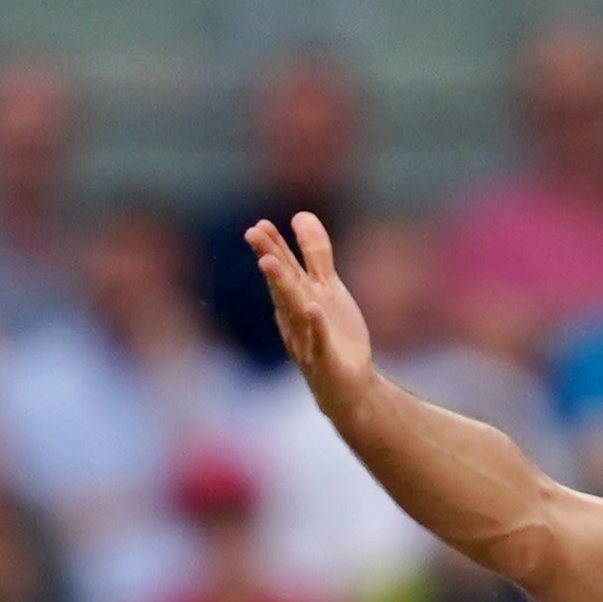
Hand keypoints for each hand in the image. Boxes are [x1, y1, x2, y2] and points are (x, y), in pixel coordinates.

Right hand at [243, 210, 377, 420]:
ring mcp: (308, 340)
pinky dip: (316, 326)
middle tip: (254, 234)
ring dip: (281, 287)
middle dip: (269, 259)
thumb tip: (300, 215)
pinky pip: (319, 342)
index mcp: (296, 298)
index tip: (259, 225)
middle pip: (282, 285)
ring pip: (294, 309)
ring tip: (270, 263)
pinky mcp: (325, 362)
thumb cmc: (332, 335)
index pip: (283, 270)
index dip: (272, 247)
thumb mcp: (326, 288)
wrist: (349, 386)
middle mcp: (296, 317)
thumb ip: (315, 254)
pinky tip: (313, 308)